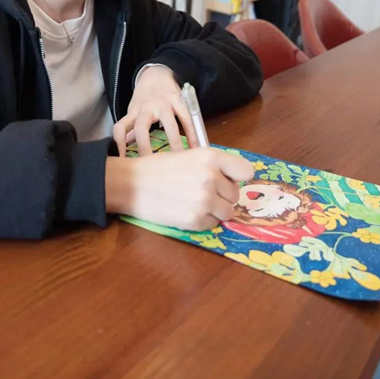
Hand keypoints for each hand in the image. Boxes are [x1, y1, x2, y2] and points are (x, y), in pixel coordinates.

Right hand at [106, 148, 254, 230]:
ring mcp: (205, 200)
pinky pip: (212, 224)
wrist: (132, 183)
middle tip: (202, 191)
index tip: (230, 180)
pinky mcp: (196, 220)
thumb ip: (212, 165)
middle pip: (235, 194)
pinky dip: (203, 220)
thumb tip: (233, 179)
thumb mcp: (189, 155)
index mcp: (211, 157)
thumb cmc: (158, 167)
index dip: (238, 177)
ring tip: (195, 202)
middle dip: (223, 195)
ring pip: (228, 212)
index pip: (246, 171)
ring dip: (216, 210)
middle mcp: (212, 178)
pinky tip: (186, 210)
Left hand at [113, 66, 198, 155]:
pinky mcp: (178, 100)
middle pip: (141, 127)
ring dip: (175, 143)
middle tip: (151, 165)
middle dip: (145, 147)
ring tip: (180, 160)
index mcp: (133, 113)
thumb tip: (125, 152)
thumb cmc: (144, 98)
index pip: (120, 128)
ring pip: (169, 124)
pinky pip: (186, 119)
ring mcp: (162, 103)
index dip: (119, 144)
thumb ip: (131, 131)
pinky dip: (192, 134)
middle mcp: (146, 108)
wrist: (156, 74)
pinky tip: (195, 147)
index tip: (123, 161)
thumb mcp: (134, 112)